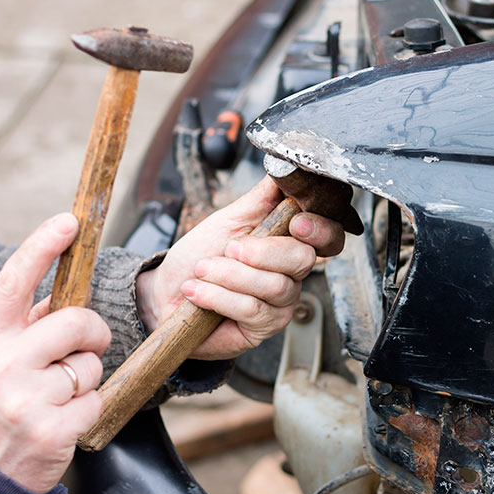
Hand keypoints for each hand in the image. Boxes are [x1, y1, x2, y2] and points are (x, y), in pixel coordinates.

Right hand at [0, 213, 110, 493]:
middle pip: (77, 321)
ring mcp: (25, 400)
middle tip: (83, 348)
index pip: (13, 282)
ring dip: (86, 378)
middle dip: (92, 333)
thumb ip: (27, 325)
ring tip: (57, 395)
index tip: (69, 221)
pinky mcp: (52, 430)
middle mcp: (0, 365)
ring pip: (92, 364)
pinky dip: (88, 408)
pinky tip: (62, 420)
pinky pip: (96, 399)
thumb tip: (70, 290)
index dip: (42, 247)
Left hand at [135, 176, 345, 359]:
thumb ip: (263, 196)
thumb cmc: (199, 255)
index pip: (327, 236)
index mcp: (290, 242)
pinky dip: (218, 296)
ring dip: (230, 275)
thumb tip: (286, 166)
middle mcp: (292, 274)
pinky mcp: (264, 327)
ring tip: (203, 270)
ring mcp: (281, 303)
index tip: (296, 222)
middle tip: (229, 248)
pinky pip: (253, 309)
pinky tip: (198, 291)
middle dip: (262, 252)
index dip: (321, 229)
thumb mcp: (229, 218)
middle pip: (303, 259)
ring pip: (275, 285)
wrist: (166, 292)